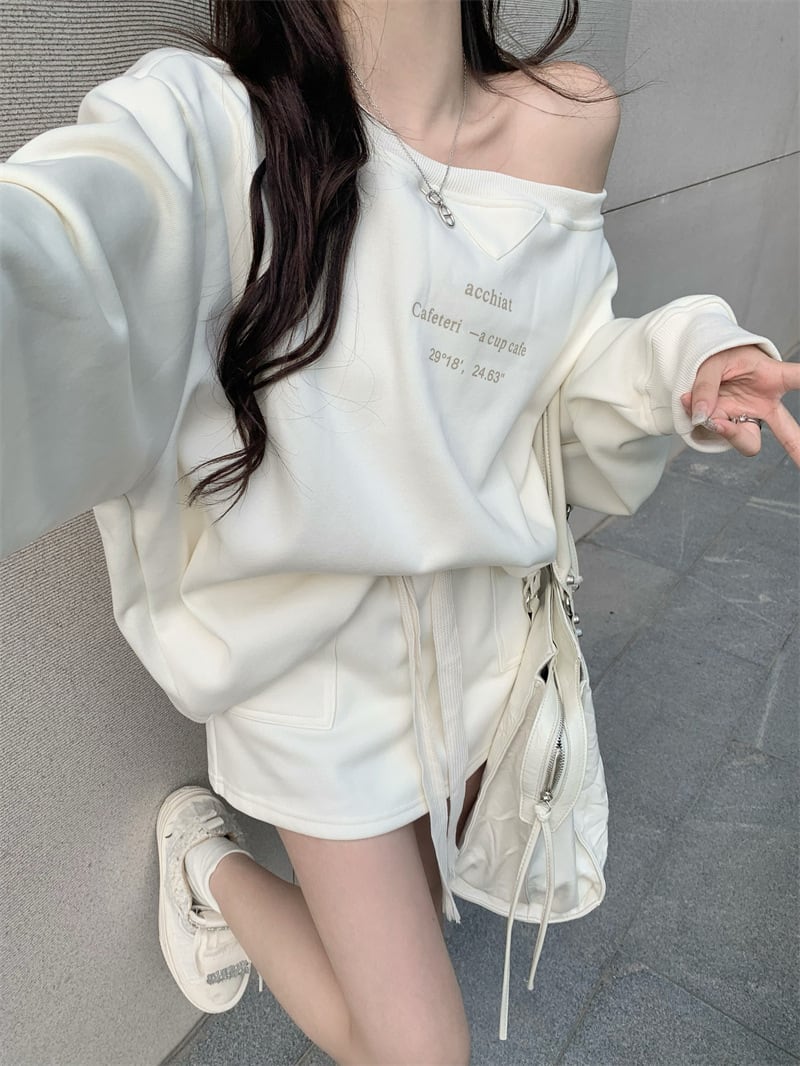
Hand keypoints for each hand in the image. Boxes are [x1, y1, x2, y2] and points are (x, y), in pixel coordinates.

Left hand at [680, 345, 799, 466]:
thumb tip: (704, 416)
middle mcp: (765, 404)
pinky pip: (716, 433)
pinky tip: (689, 401)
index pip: (799, 378)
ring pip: (748, 442)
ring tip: (709, 413)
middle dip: (799, 448)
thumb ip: (707, 386)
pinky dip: (699, 420)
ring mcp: (747, 418)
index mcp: (772, 379)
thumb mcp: (711, 362)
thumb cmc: (718, 356)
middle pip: (788, 430)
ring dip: (726, 431)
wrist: (700, 364)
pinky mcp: (728, 426)